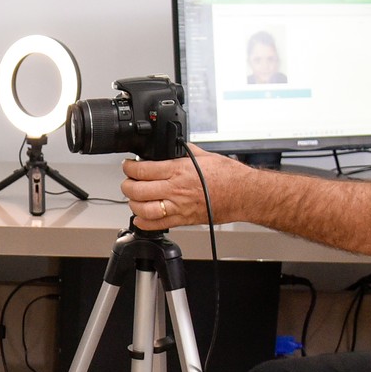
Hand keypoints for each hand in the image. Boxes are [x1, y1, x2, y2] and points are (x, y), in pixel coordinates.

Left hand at [120, 145, 241, 229]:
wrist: (243, 194)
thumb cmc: (229, 176)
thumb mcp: (204, 155)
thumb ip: (185, 151)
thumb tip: (175, 146)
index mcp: (179, 170)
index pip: (143, 170)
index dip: (129, 168)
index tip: (128, 166)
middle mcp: (175, 189)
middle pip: (138, 190)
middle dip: (127, 185)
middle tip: (128, 181)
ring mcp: (178, 206)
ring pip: (143, 209)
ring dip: (133, 204)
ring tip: (133, 198)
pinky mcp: (183, 220)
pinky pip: (157, 225)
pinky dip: (144, 223)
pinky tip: (140, 217)